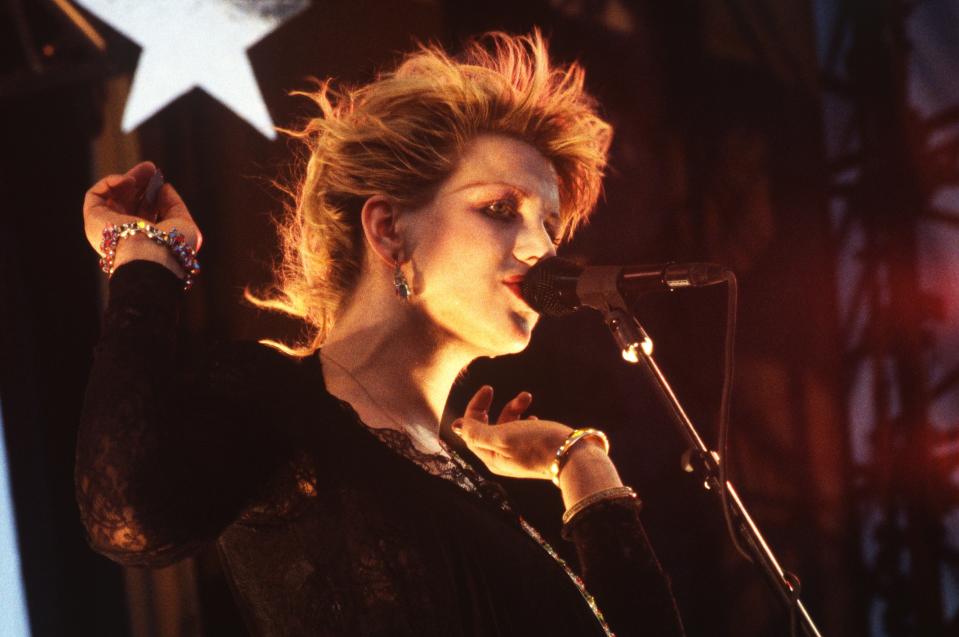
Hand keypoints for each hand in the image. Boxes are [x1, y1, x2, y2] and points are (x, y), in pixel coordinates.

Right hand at [83, 161, 201, 258]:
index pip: (144, 212)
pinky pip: (95, 195)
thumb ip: (174, 204)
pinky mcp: (92, 219)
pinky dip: (110, 183)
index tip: (161, 180)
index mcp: (143, 240)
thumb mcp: (182, 223)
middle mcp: (123, 235)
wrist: (152, 256)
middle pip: (128, 202)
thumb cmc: (171, 246)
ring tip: (146, 170)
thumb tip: (164, 187)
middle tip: (151, 168)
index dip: (152, 194)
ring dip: (129, 178)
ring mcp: (106, 227)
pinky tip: (128, 181)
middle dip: (140, 182)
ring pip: (113, 196)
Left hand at [452, 386, 572, 479]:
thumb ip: (476, 432)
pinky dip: (524, 419)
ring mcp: (518, 455)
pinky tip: (533, 416)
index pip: (470, 428)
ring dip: (511, 408)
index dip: (475, 407)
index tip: (488, 388)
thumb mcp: (502, 436)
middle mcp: (501, 458)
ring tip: (526, 396)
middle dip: (490, 406)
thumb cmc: (537, 444)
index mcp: (490, 456)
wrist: (574, 456)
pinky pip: (521, 431)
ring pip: (505, 425)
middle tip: (493, 388)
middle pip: (485, 427)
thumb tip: (455, 425)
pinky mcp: (533, 451)